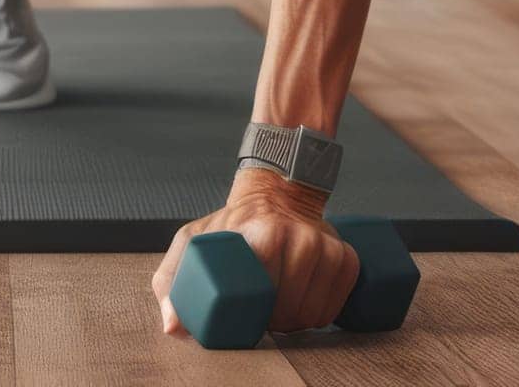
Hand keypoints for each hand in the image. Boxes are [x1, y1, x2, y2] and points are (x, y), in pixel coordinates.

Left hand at [151, 171, 359, 338]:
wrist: (274, 192)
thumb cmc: (231, 223)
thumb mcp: (193, 242)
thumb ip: (172, 281)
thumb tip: (173, 327)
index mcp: (262, 232)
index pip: (262, 297)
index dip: (251, 315)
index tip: (241, 313)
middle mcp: (299, 237)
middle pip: (288, 311)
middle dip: (271, 321)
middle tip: (258, 310)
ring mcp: (326, 247)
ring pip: (312, 315)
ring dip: (294, 321)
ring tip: (276, 305)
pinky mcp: (346, 258)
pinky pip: (334, 310)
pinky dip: (316, 315)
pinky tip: (300, 300)